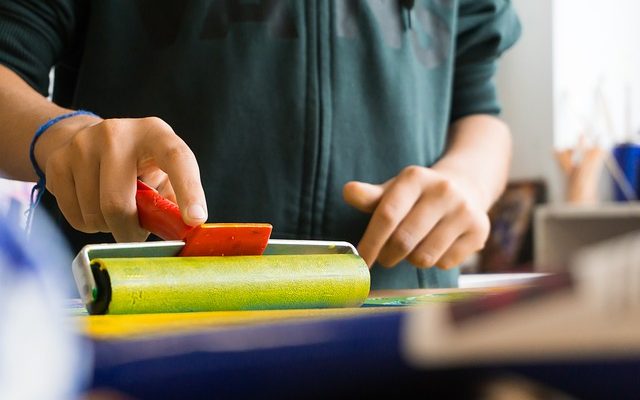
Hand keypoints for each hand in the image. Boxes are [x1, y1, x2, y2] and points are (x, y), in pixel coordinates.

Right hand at [35, 115, 207, 241]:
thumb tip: (185, 230)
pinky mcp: (58, 161)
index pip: (177, 159)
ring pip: (95, 214)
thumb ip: (174, 199)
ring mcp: (83, 145)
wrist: (87, 139)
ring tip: (115, 212)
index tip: (195, 219)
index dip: (188, 191)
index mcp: (155, 133)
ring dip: (108, 227)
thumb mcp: (162, 173)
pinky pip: (75, 216)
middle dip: (129, 232)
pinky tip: (94, 207)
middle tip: (136, 236)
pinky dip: (88, 224)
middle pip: (118, 202)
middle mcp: (117, 133)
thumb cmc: (137, 164)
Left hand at [343, 165, 489, 268]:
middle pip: (403, 240)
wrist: (465, 188)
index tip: (361, 261)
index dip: (370, 243)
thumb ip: (370, 197)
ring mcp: (464, 210)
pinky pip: (445, 263)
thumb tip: (348, 191)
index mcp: (415, 177)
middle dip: (388, 256)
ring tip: (413, 247)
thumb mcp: (393, 191)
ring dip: (411, 260)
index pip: (387, 215)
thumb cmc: (417, 196)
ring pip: (424, 256)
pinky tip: (437, 246)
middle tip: (385, 258)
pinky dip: (435, 262)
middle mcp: (443, 190)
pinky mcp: (479, 230)